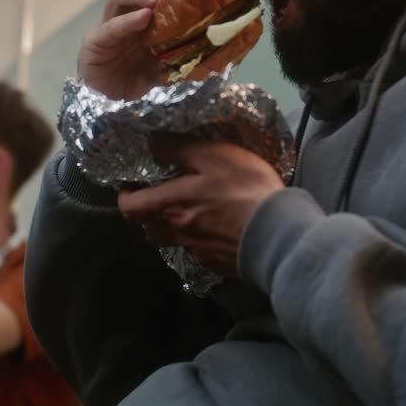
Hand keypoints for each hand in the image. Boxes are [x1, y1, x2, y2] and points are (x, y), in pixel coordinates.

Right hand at [78, 0, 195, 99]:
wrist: (109, 100)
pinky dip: (127, 21)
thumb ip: (187, 58)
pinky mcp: (95, 42)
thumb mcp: (169, 65)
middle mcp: (128, 12)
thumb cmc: (138, 76)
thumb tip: (217, 56)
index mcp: (148, 12)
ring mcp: (109, 24)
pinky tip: (143, 18)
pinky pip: (110, 28)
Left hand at [118, 133, 285, 277]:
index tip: (132, 188)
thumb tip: (152, 142)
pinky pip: (198, 253)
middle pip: (148, 230)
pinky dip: (200, 241)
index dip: (126, 197)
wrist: (279, 234)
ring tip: (190, 214)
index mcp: (172, 206)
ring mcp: (198, 252)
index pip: (130, 208)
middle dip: (148, 215)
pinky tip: (218, 229)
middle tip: (162, 199)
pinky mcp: (216, 263)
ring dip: (172, 229)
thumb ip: (179, 148)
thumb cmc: (246, 190)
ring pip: (172, 242)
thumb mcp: (214, 155)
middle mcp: (178, 232)